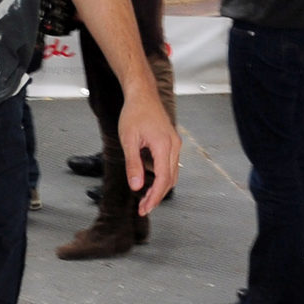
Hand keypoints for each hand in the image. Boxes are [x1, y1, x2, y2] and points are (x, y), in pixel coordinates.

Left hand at [117, 85, 180, 214]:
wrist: (143, 95)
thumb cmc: (134, 113)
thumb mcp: (128, 140)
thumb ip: (133, 164)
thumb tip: (136, 186)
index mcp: (163, 146)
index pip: (163, 179)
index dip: (154, 197)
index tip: (145, 208)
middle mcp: (173, 146)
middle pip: (169, 180)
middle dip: (157, 196)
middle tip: (143, 208)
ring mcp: (175, 144)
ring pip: (172, 174)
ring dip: (160, 189)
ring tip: (145, 199)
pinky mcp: (171, 143)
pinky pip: (170, 166)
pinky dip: (162, 178)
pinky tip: (150, 183)